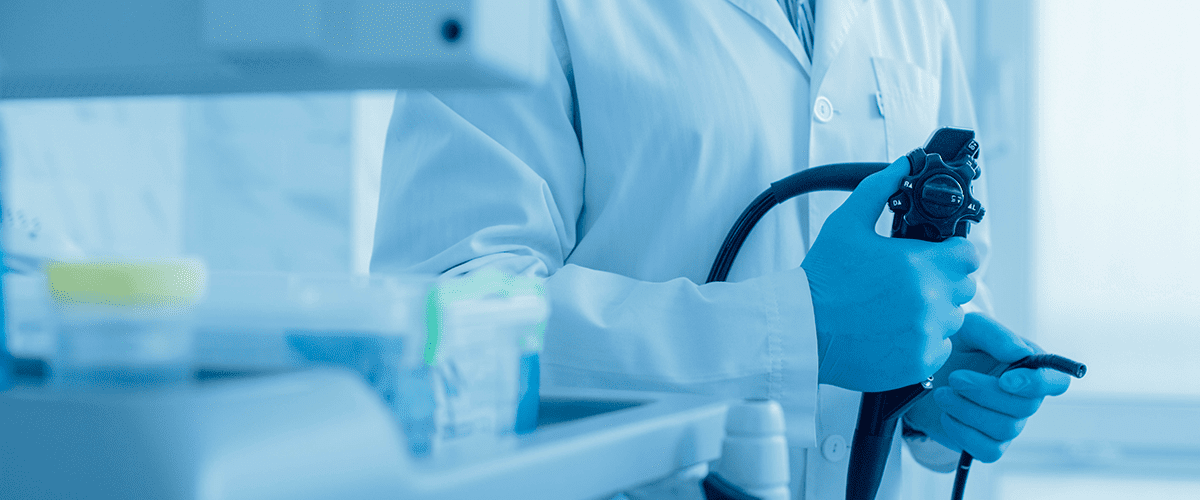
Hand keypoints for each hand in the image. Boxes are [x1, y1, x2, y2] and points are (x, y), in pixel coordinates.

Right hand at [802, 157, 979, 391]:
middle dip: (941, 281)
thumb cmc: (821, 279)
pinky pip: (939, 348)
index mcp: (919, 265)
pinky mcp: (918, 362)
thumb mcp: (847, 223)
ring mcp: (926, 334)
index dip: (952, 253)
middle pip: (963, 287)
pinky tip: (891, 332)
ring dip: (933, 313)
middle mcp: (929, 301)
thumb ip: (880, 187)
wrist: (799, 328)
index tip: (933, 257)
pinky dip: (921, 342)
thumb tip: (904, 163)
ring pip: (952, 319)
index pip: (969, 256)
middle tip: (907, 282)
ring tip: (895, 309)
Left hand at [903, 313, 1071, 462]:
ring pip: (1004, 428)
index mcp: (1029, 367)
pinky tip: (946, 415)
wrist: (923, 373)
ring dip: (967, 410)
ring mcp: (1009, 424)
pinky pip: (988, 450)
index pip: (1056, 382)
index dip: (1037, 384)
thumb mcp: (969, 328)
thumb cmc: (954, 346)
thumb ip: (995, 335)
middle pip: (1024, 407)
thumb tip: (1020, 353)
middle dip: (984, 393)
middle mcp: (1024, 398)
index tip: (1005, 379)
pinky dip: (962, 432)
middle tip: (954, 378)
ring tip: (942, 393)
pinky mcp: (988, 444)